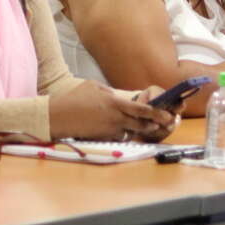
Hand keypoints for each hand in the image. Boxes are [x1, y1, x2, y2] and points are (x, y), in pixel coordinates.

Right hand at [49, 81, 175, 141]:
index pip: (141, 109)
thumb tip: (116, 96)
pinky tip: (118, 129)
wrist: (59, 116)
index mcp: (114, 102)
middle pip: (141, 123)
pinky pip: (118, 137)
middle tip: (163, 123)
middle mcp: (115, 117)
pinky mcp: (103, 138)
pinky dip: (121, 134)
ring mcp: (109, 130)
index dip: (156, 113)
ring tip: (143, 125)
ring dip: (136, 129)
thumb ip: (108, 91)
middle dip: (153, 124)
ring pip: (130, 131)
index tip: (166, 114)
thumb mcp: (92, 86)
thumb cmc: (74, 98)